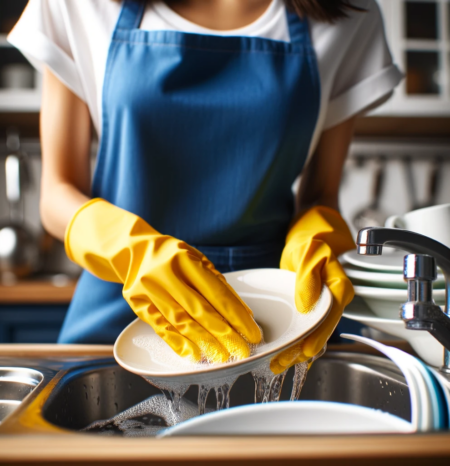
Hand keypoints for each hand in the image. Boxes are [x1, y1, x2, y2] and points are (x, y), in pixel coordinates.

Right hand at [65, 199, 261, 362]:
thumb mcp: (198, 260)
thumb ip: (218, 285)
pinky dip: (178, 343)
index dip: (237, 317)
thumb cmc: (174, 257)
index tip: (252, 333)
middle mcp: (165, 274)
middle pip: (200, 310)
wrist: (134, 251)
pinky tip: (194, 354)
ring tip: (222, 357)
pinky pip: (160, 327)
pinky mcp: (137, 303)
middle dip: (225, 334)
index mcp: (185, 259)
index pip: (216, 293)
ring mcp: (149, 289)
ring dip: (204, 342)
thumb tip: (243, 314)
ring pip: (181, 321)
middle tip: (241, 351)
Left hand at [270, 206, 354, 373]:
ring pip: (314, 332)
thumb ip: (308, 276)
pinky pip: (308, 326)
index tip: (303, 352)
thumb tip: (307, 305)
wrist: (312, 229)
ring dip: (297, 348)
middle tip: (280, 364)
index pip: (329, 318)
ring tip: (277, 363)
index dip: (317, 337)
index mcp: (339, 288)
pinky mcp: (314, 304)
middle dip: (302, 350)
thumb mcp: (309, 251)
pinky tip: (284, 349)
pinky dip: (296, 338)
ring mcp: (324, 304)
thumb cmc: (312, 237)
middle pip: (321, 331)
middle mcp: (334, 300)